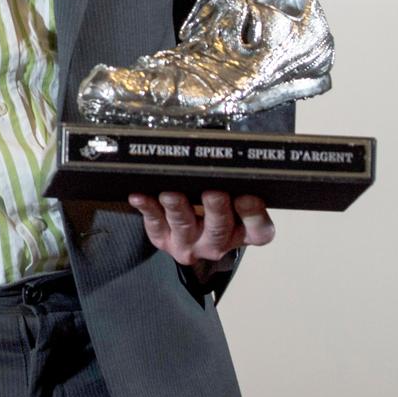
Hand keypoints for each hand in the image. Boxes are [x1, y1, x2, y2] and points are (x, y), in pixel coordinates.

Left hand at [128, 190, 275, 267]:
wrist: (188, 232)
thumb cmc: (213, 205)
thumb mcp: (231, 196)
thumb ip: (231, 181)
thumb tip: (222, 153)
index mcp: (243, 232)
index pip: (258, 230)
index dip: (253, 215)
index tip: (248, 196)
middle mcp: (218, 242)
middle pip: (219, 229)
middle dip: (215, 209)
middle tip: (213, 193)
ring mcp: (189, 243)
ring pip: (184, 226)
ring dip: (178, 209)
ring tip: (171, 195)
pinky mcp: (162, 239)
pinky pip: (154, 224)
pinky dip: (147, 209)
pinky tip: (139, 197)